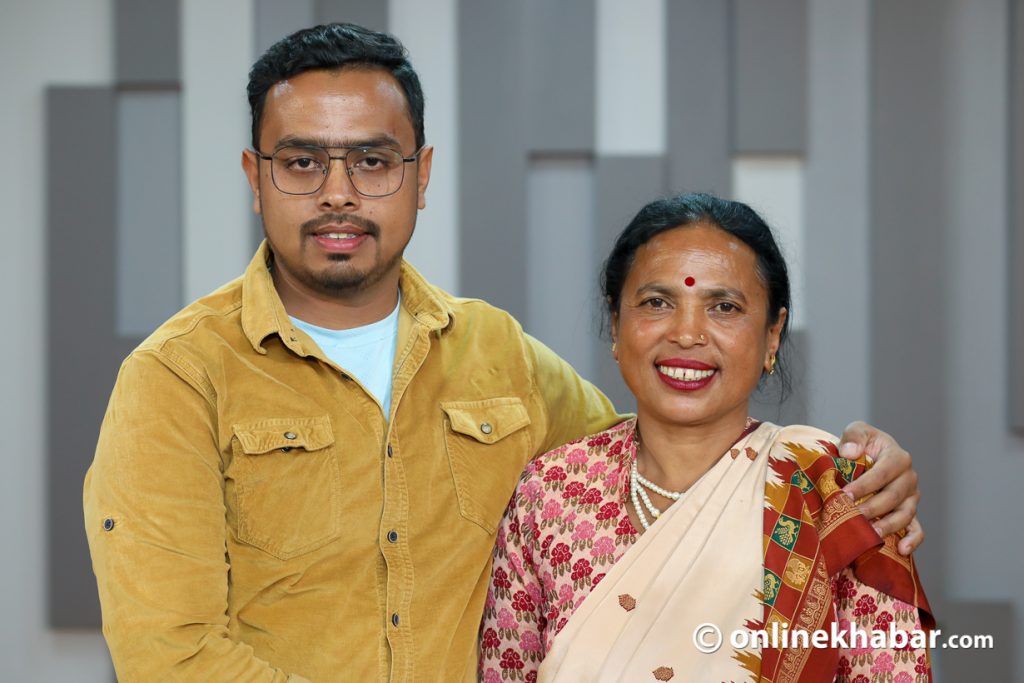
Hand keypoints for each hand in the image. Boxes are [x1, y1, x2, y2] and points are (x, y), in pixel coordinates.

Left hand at [837, 421, 922, 555]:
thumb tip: (850, 453)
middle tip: (852, 518)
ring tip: (871, 535)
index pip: (883, 473)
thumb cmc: (862, 444)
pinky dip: (912, 540)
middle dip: (872, 508)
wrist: (868, 457)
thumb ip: (853, 437)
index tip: (846, 496)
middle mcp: (909, 478)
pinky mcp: (910, 512)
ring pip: (905, 515)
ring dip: (887, 526)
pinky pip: (917, 529)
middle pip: (893, 497)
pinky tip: (903, 550)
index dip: (865, 485)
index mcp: (898, 457)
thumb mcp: (857, 432)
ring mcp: (911, 497)